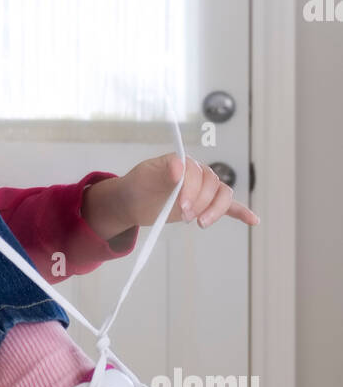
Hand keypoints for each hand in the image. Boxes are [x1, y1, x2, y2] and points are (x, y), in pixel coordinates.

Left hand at [119, 152, 259, 229]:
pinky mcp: (206, 205)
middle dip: (201, 202)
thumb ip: (163, 171)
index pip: (198, 173)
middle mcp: (198, 173)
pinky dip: (242, 213)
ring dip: (215, 210)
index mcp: (183, 162)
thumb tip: (179, 167)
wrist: (133, 202)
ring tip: (201, 223)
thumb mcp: (145, 177)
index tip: (181, 206)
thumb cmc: (139, 186)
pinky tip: (253, 220)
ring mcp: (204, 189)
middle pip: (213, 185)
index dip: (192, 189)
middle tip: (185, 217)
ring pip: (223, 196)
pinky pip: (229, 206)